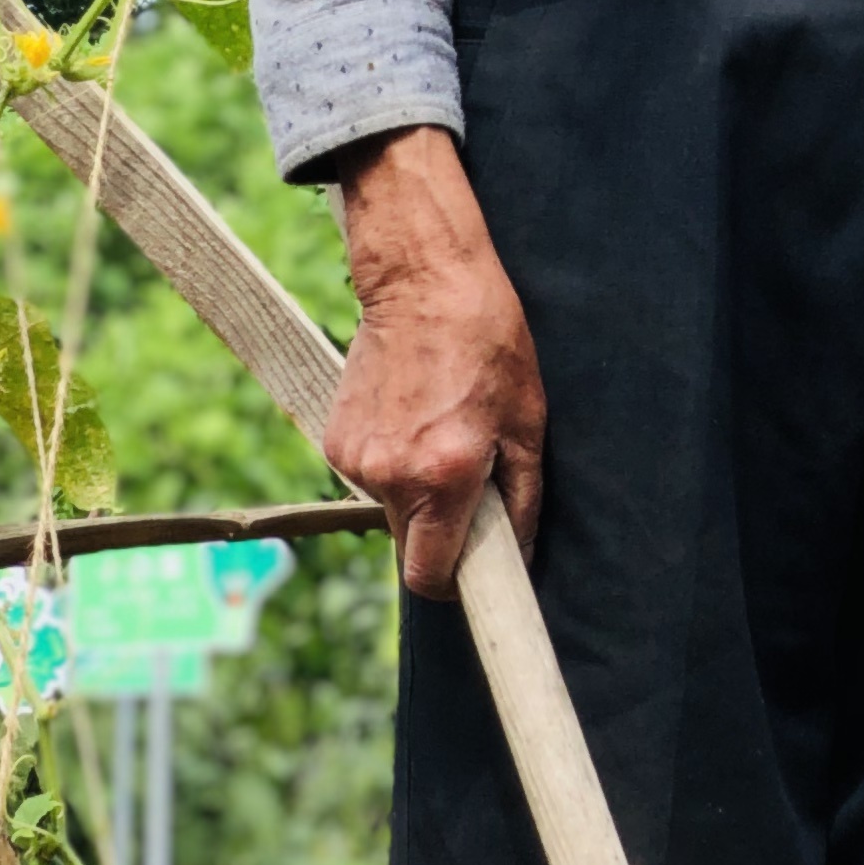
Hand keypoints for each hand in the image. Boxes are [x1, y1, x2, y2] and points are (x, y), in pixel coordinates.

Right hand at [326, 126, 545, 599]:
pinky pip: (371, 475)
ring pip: (392, 507)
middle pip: (413, 543)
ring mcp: (356, 458)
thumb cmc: (489, 338)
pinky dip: (394, 459)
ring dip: (417, 488)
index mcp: (443, 475)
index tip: (474, 583)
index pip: (432, 577)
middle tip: (469, 479)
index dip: (456, 587)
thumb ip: (522, 496)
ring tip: (443, 426)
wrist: (423, 276)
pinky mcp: (334, 439)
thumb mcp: (528, 416)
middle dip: (442, 528)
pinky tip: (414, 411)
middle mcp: (392, 476)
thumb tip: (518, 556)